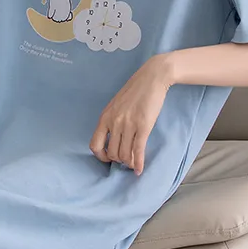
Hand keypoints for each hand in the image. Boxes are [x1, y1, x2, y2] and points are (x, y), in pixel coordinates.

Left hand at [90, 55, 170, 175]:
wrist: (152, 78)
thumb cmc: (135, 91)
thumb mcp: (116, 105)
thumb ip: (111, 120)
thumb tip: (112, 138)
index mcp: (105, 117)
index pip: (95, 144)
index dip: (101, 156)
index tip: (109, 158)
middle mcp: (114, 122)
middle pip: (112, 153)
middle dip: (118, 160)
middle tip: (125, 159)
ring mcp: (128, 125)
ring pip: (124, 154)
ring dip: (128, 162)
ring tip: (133, 163)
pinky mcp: (143, 126)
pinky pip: (138, 151)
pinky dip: (138, 163)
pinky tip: (139, 170)